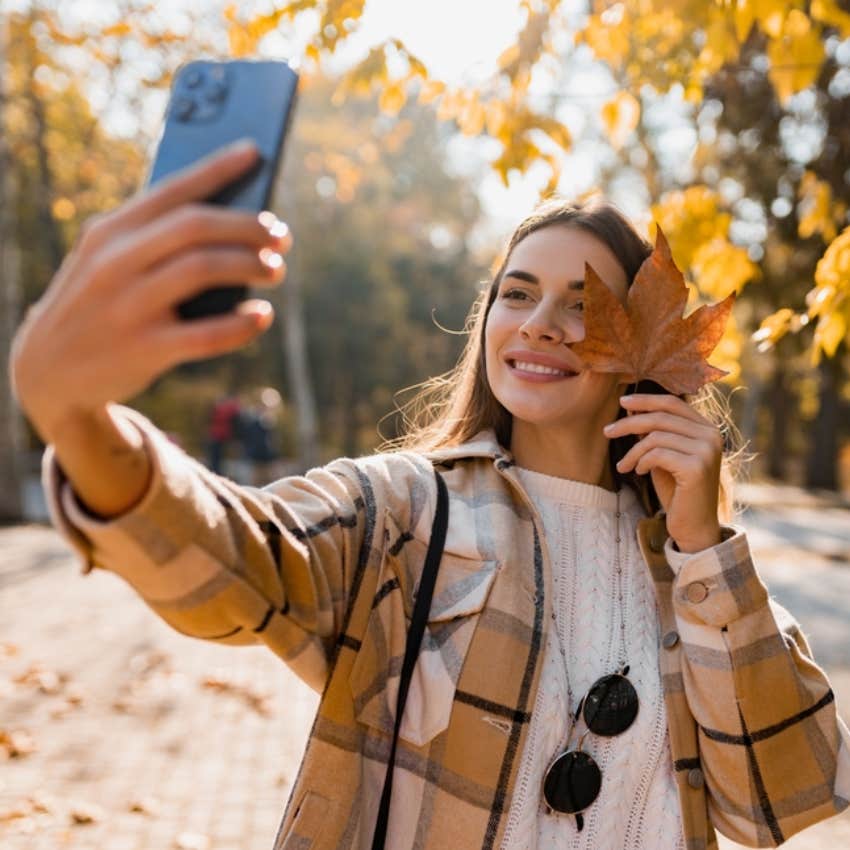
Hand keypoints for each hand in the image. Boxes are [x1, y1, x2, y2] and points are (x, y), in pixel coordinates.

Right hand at [9, 140, 291, 444]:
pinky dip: (242, 324)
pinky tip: (262, 315)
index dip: (218, 168)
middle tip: (281, 235)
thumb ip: (155, 240)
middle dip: (248, 225)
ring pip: (202, 268)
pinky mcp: (144, 349)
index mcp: (110, 231)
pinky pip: (206, 334)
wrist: (49, 371)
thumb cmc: (99, 304)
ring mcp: (128, 305)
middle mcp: (115, 262)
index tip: (256, 153)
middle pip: (196, 226)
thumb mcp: (107, 261)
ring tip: (275, 269)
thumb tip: (234, 224)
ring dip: (251, 264)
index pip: (172, 190)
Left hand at [603, 393, 722, 552]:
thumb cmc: (677, 491)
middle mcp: (712, 436)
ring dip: (632, 451)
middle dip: (628, 423)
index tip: (622, 402)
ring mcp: (706, 450)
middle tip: (607, 432)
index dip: (646, 400)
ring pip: (655, 436)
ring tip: (624, 465)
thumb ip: (654, 433)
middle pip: (660, 417)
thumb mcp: (662, 456)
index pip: (673, 403)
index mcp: (707, 429)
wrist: (694, 526)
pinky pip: (657, 454)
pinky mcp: (697, 467)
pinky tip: (639, 473)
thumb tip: (632, 409)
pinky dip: (641, 461)